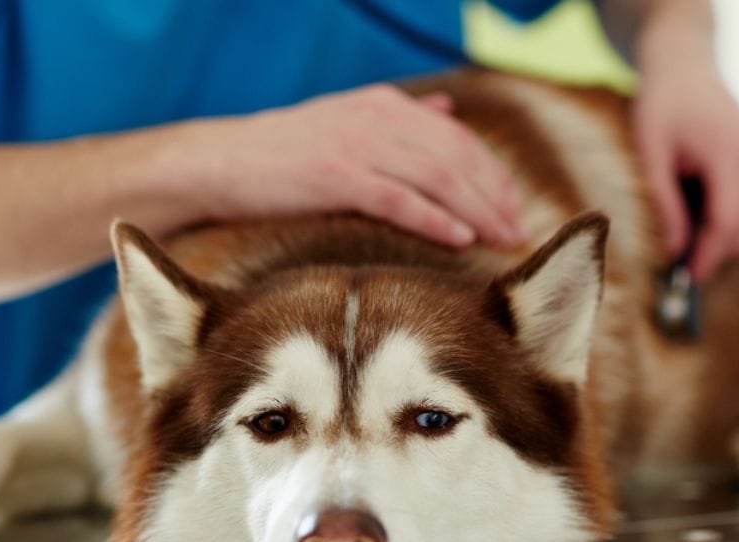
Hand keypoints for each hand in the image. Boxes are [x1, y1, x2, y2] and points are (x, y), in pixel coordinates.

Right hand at [186, 84, 525, 247]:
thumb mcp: (346, 121)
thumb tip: (448, 109)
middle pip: (457, 156)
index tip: (514, 208)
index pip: (457, 137)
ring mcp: (356, 145)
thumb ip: (400, 117)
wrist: (220, 163)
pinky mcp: (335, 175)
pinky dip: (434, 218)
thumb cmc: (282, 154)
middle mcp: (377, 118)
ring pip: (437, 177)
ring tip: (502, 240)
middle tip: (518, 233)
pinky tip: (460, 239)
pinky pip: (398, 199)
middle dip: (494, 195)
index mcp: (383, 104)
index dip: (492, 173)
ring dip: (477, 211)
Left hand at [634, 53, 738, 281]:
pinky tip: (702, 199)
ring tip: (684, 215)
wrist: (686, 72)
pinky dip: (731, 218)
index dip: (708, 256)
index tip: (686, 278)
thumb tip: (673, 251)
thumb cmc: (660, 109)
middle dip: (713, 252)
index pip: (728, 222)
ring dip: (721, 236)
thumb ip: (662, 203)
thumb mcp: (648, 155)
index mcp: (731, 154)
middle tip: (675, 260)